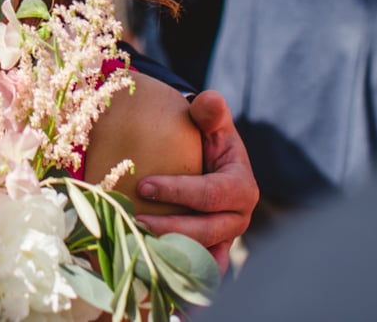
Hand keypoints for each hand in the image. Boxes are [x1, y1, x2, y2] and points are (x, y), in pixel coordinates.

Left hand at [133, 90, 256, 271]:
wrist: (207, 160)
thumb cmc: (207, 137)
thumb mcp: (211, 122)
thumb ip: (211, 111)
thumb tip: (208, 99)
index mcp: (242, 188)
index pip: (210, 194)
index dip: (178, 192)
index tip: (143, 185)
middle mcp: (238, 219)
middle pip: (206, 231)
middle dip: (170, 228)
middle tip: (133, 220)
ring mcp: (225, 240)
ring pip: (202, 256)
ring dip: (170, 255)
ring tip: (136, 245)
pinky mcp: (210, 252)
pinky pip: (199, 272)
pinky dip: (180, 278)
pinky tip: (152, 276)